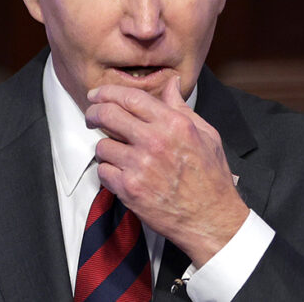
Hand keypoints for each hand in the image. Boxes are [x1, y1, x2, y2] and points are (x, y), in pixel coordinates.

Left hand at [85, 76, 249, 265]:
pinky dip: (108, 172)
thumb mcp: (206, 134)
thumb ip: (181, 107)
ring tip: (118, 154)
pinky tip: (122, 174)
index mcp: (173, 124)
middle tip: (92, 116)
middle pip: (107, 115)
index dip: (108, 92)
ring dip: (106, 148)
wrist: (211, 218)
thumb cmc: (211, 178)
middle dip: (94, 112)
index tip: (98, 94)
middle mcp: (154, 141)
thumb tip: (171, 84)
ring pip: (102, 145)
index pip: (130, 97)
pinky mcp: (129, 189)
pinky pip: (103, 171)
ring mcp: (140, 166)